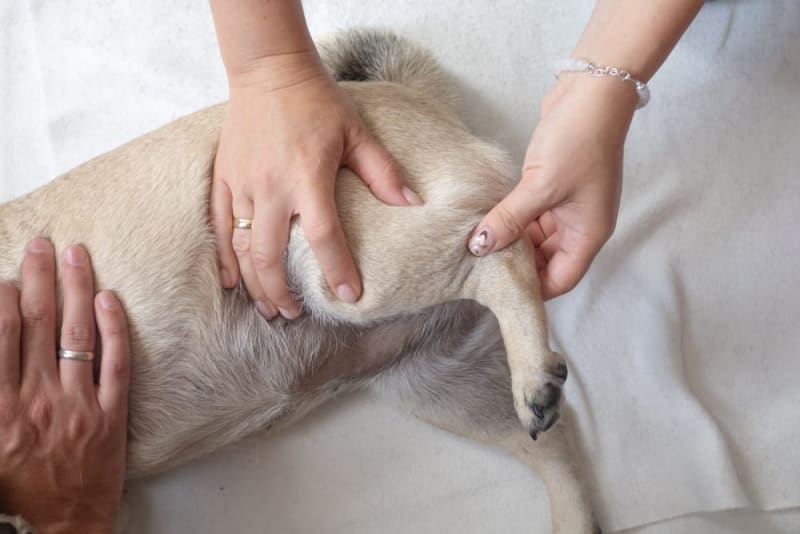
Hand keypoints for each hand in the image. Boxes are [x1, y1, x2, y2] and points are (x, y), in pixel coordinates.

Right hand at [0, 238, 129, 532]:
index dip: (6, 298)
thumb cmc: (16, 486)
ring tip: (76, 255)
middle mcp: (39, 400)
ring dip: (76, 290)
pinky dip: (114, 329)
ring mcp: (79, 405)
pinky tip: (109, 299)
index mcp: (0, 408)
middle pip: (38, 325)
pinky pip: (116, 363)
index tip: (10, 274)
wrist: (64, 522)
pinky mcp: (112, 413)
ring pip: (77, 335)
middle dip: (39, 279)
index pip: (1, 337)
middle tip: (41, 244)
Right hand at [211, 52, 419, 319]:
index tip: (349, 295)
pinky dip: (225, 258)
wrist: (269, 70)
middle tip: (295, 315)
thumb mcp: (358, 131)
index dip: (338, 270)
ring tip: (270, 309)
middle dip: (282, 293)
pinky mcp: (224, 178)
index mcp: (308, 177)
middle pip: (270, 255)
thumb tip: (412, 204)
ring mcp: (242, 185)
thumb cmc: (317, 101)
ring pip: (242, 248)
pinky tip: (233, 282)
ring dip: (256, 284)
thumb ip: (383, 172)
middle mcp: (271, 187)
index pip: (324, 236)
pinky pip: (218, 227)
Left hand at [468, 74, 637, 298]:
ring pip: (534, 237)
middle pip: (546, 261)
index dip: (532, 289)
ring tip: (476, 243)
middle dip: (515, 263)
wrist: (593, 91)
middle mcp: (579, 226)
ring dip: (510, 239)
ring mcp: (567, 206)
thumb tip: (479, 247)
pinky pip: (531, 214)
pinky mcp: (553, 187)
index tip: (497, 289)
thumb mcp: (540, 186)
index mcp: (588, 234)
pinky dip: (512, 218)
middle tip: (477, 266)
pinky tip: (486, 218)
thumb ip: (509, 219)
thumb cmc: (577, 141)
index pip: (560, 280)